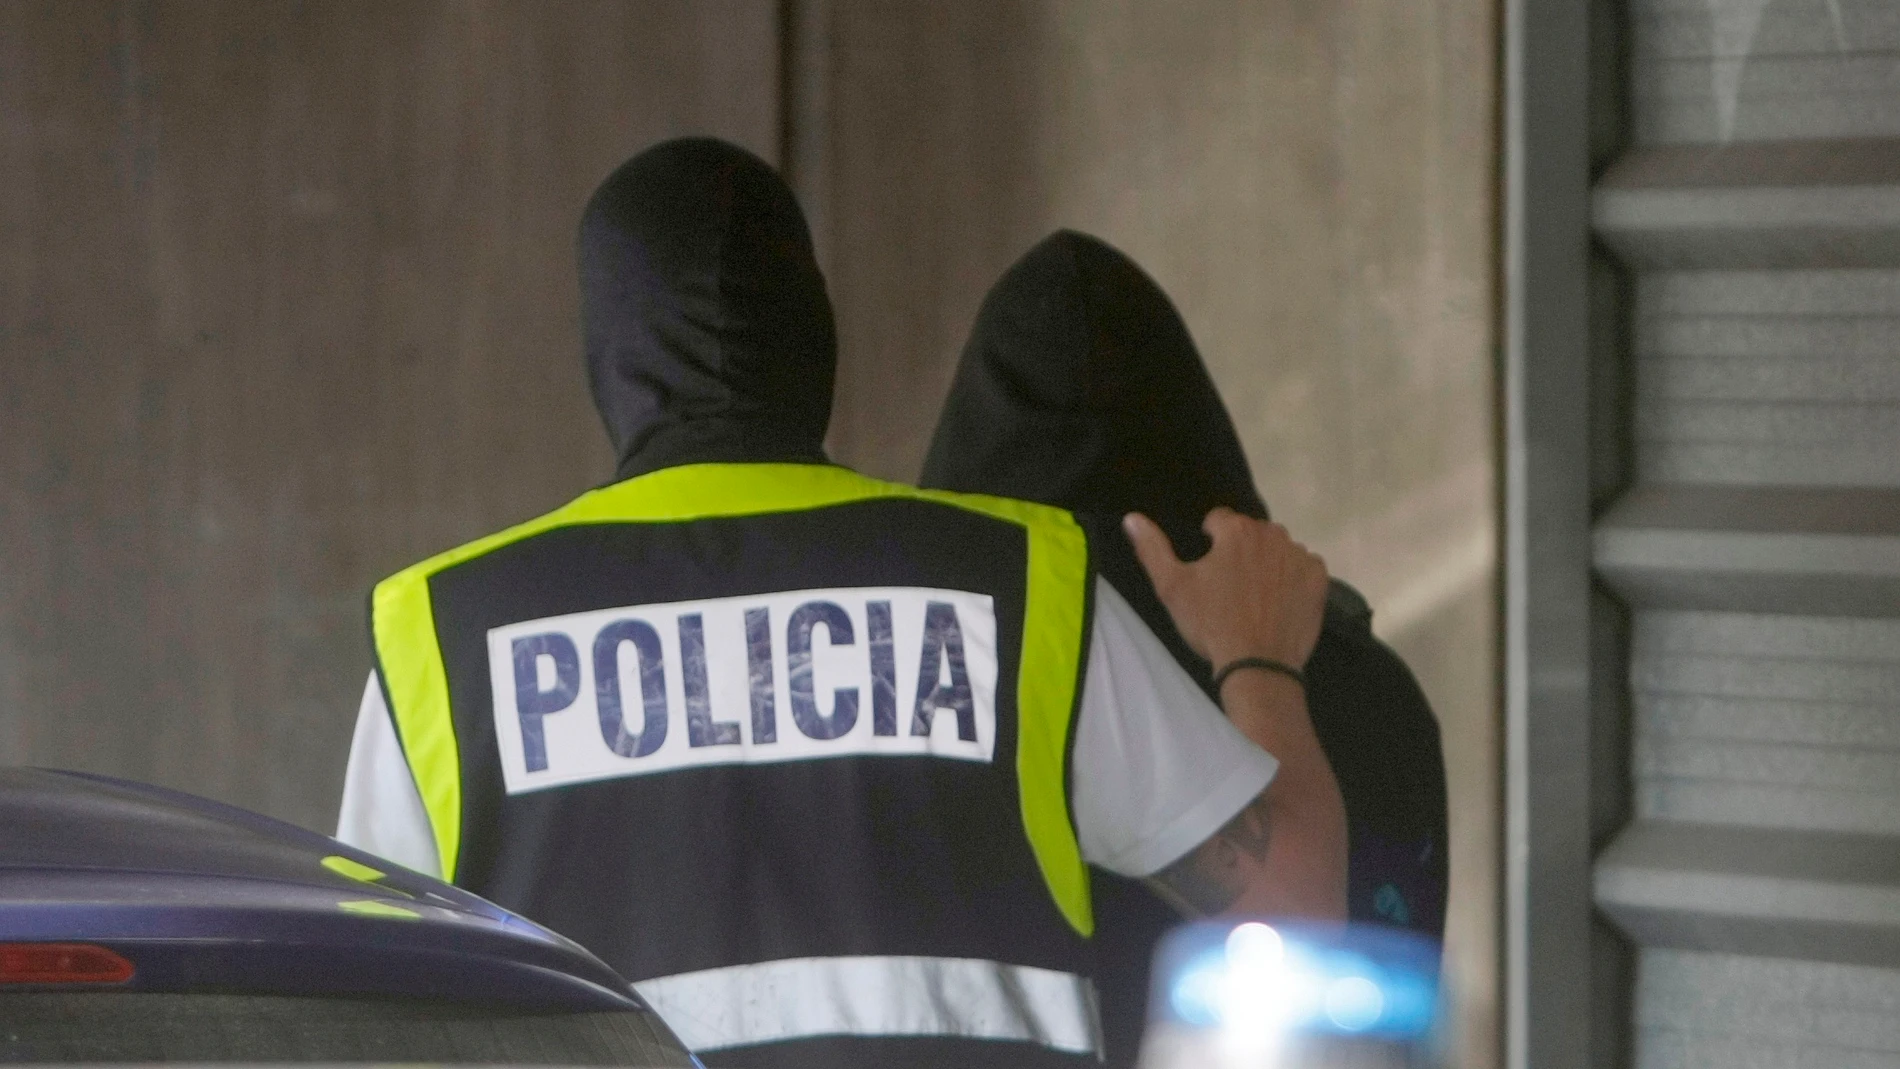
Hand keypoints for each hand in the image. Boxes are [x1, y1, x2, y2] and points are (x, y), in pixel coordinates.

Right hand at [1124, 508, 1328, 669]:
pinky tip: (1279, 602)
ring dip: (1267, 562)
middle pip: (1250, 533)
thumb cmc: (1211, 624)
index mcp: (1236, 531)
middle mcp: (1272, 534)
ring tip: (1255, 598)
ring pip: (1277, 549)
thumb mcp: (1172, 587)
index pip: (1218, 520)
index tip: (1208, 574)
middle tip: (1230, 588)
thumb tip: (1131, 518)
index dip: (1209, 544)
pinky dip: (1292, 578)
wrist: (1258, 666)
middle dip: (1240, 551)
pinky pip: (1302, 566)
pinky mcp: (1319, 578)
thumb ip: (1152, 548)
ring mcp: (1299, 556)